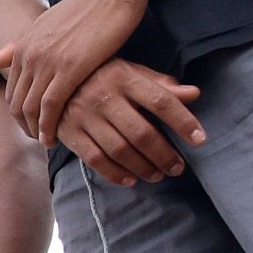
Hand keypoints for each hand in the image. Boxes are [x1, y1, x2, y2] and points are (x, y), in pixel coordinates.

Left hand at [0, 0, 159, 149]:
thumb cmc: (86, 9)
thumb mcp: (44, 25)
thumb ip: (16, 47)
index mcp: (23, 46)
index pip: (11, 90)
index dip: (18, 113)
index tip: (29, 126)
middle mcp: (29, 55)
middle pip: (16, 102)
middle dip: (24, 126)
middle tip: (36, 140)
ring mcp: (47, 62)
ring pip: (30, 107)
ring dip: (36, 130)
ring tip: (46, 143)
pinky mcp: (70, 68)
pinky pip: (50, 106)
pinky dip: (49, 126)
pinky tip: (55, 138)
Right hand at [52, 59, 202, 184]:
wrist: (52, 78)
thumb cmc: (102, 75)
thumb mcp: (131, 72)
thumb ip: (160, 85)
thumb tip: (194, 94)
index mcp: (125, 78)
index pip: (161, 101)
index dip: (183, 121)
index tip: (200, 140)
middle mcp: (105, 97)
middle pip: (141, 132)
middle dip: (163, 155)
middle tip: (177, 168)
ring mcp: (85, 116)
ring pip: (119, 149)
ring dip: (142, 167)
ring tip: (158, 176)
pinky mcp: (70, 132)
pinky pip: (94, 159)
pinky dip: (114, 173)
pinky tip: (130, 180)